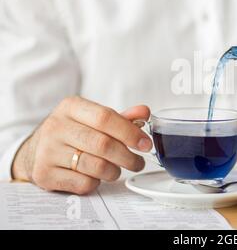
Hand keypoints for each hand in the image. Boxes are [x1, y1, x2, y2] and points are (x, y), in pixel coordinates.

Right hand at [11, 96, 151, 194]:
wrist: (36, 150)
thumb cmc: (73, 132)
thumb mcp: (93, 118)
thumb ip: (121, 117)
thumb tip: (144, 112)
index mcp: (70, 107)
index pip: (105, 117)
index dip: (130, 132)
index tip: (145, 144)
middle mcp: (56, 126)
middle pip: (103, 144)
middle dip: (128, 157)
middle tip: (138, 162)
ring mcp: (47, 151)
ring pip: (96, 166)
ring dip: (115, 171)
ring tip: (118, 169)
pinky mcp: (44, 174)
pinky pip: (84, 183)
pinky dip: (97, 182)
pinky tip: (95, 176)